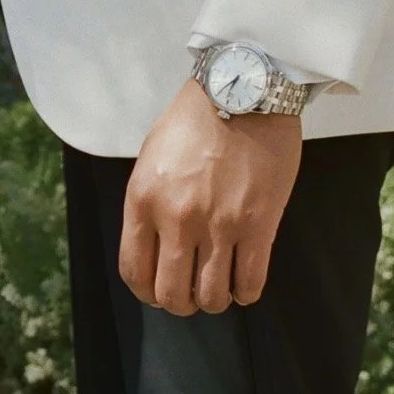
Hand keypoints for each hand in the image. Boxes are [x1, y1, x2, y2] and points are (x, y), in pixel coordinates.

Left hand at [119, 80, 301, 315]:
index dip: (147, 293)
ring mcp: (218, 225)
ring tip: (220, 289)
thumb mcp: (151, 159)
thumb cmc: (196, 120)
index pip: (135, 272)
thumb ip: (148, 205)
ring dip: (215, 301)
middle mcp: (176, 219)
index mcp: (144, 202)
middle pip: (171, 294)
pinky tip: (245, 285)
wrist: (243, 90)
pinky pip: (250, 281)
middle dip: (181, 304)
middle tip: (192, 295)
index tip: (159, 293)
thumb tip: (154, 246)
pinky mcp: (258, 224)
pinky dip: (246, 293)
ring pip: (211, 295)